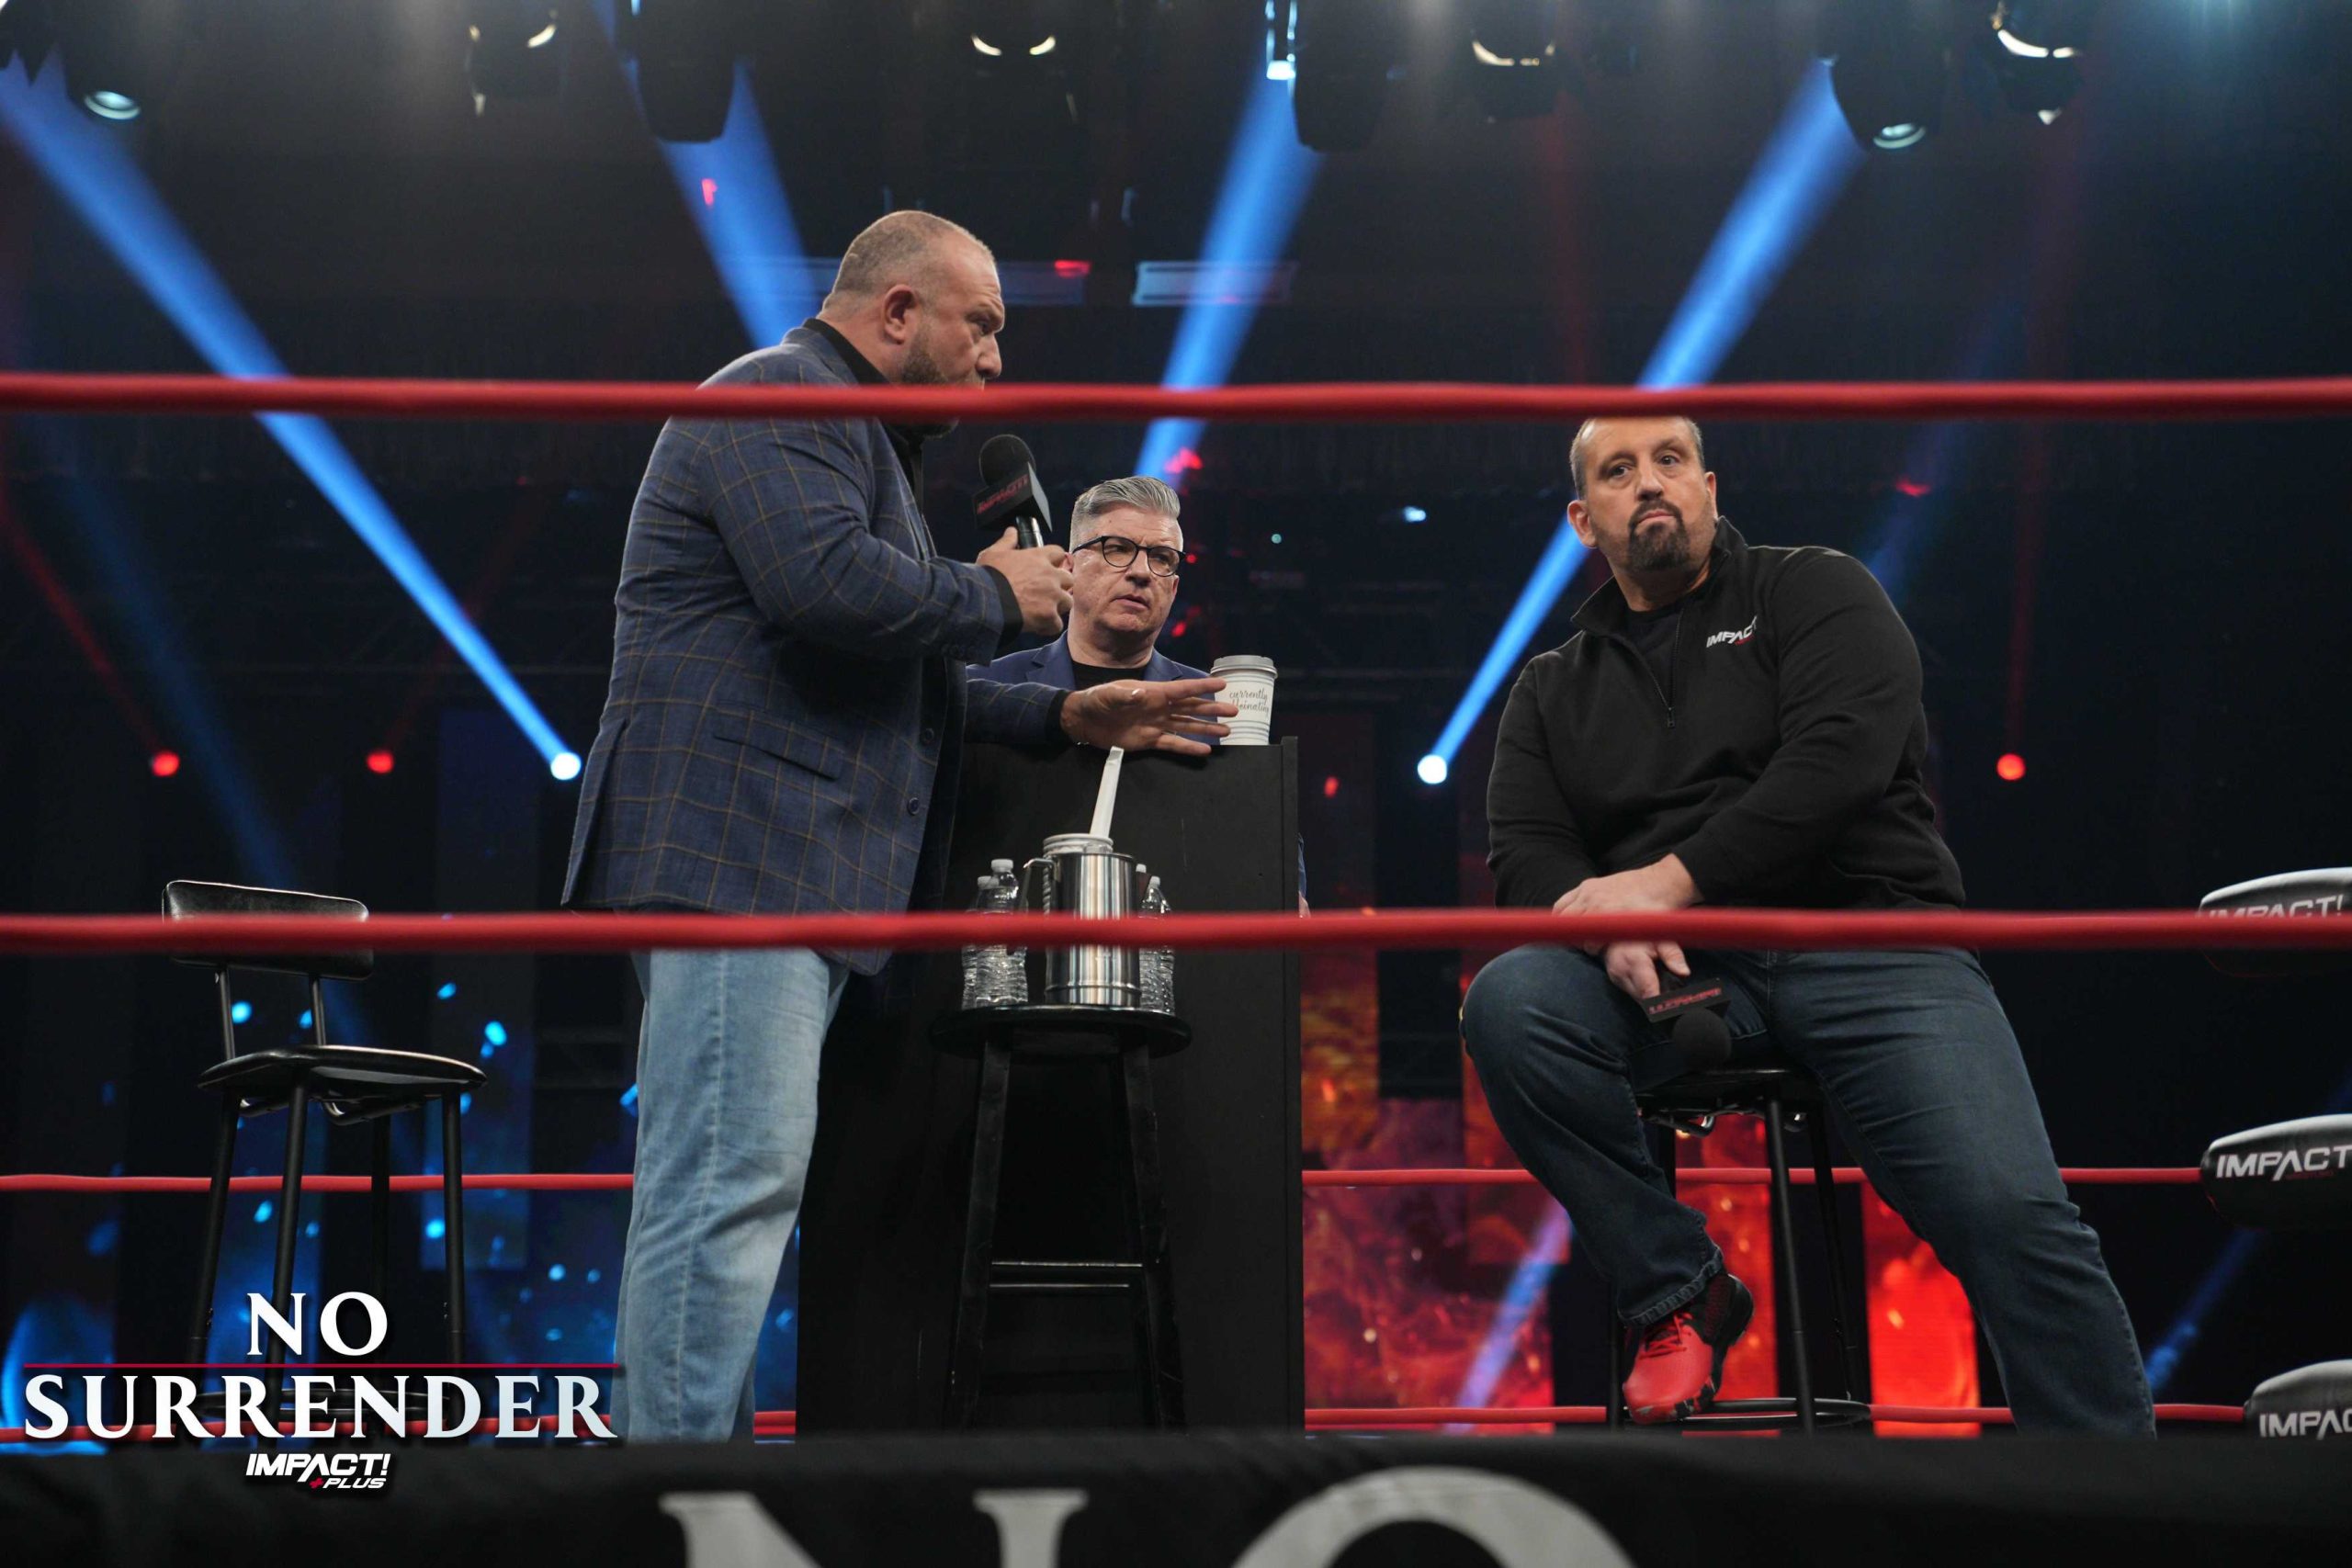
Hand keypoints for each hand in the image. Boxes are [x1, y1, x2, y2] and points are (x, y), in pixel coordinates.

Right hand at [978, 527, 1072, 634]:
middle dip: (1061, 586)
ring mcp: (1052, 596)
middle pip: (1069, 579)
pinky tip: (1037, 626)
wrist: (987, 602)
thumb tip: (1012, 531)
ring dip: (1057, 607)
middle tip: (1047, 593)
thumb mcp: (993, 554)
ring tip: (1043, 611)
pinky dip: (1048, 626)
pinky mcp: (1049, 616)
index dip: (1054, 562)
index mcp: (1038, 557)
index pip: (1058, 553)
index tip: (1049, 568)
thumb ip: (1006, 542)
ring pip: (1068, 602)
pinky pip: (1057, 624)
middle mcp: (1050, 575)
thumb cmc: (989, 577)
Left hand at [1059, 677, 1234, 755]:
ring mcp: (1156, 724)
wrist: (1083, 720)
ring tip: (1226, 732)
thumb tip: (1141, 695)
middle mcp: (1159, 707)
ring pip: (1186, 726)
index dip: (1202, 686)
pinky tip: (1204, 750)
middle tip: (1234, 711)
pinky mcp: (1149, 740)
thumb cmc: (1096, 700)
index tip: (1222, 683)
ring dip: (1206, 728)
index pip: (1182, 689)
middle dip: (1212, 709)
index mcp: (1153, 692)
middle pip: (1191, 708)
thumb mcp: (1108, 695)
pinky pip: (1173, 743)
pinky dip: (1188, 747)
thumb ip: (1124, 695)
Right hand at [1551, 856, 1699, 994]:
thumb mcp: (1666, 935)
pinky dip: (1562, 914)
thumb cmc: (1659, 910)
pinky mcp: (1586, 886)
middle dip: (1583, 943)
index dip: (1596, 952)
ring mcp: (1589, 893)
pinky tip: (1570, 922)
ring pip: (1564, 917)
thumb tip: (1683, 972)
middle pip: (1575, 931)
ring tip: (1581, 935)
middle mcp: (1598, 905)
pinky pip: (1562, 903)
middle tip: (1594, 946)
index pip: (1592, 944)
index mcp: (1614, 919)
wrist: (1660, 882)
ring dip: (1570, 929)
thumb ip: (1671, 955)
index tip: (1602, 954)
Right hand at [1596, 939, 1688, 1002]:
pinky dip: (1645, 991)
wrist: (1616, 929)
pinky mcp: (1617, 982)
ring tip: (1664, 987)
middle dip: (1660, 999)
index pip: (1648, 991)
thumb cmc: (1641, 933)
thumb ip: (1673, 955)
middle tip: (1675, 996)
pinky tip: (1653, 983)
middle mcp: (1622, 973)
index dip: (1662, 1002)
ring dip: (1652, 996)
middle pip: (1644, 998)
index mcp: (1634, 961)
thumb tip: (1684, 972)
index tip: (1675, 1005)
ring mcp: (1618, 979)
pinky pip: (1634, 993)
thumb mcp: (1661, 939)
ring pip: (1639, 998)